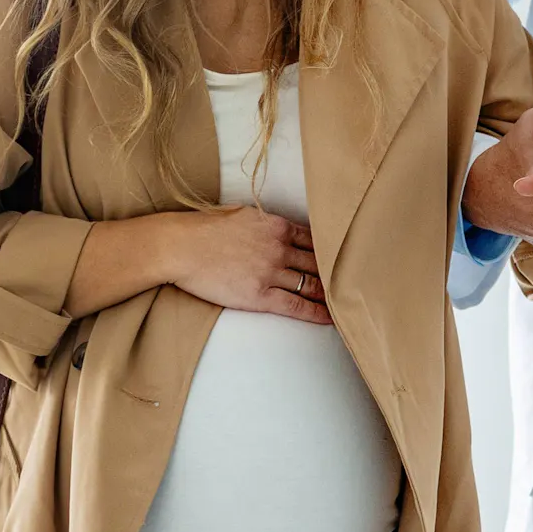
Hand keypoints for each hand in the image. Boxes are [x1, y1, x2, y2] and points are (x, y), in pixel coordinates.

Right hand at [162, 207, 332, 324]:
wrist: (179, 246)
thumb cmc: (204, 228)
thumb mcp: (243, 214)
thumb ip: (266, 222)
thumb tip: (276, 226)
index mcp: (277, 226)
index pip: (314, 239)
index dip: (329, 251)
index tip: (342, 257)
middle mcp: (279, 248)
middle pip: (317, 262)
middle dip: (335, 272)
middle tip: (352, 282)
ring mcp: (271, 272)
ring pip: (311, 285)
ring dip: (329, 294)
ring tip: (344, 302)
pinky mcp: (260, 296)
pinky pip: (296, 306)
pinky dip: (316, 313)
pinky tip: (329, 318)